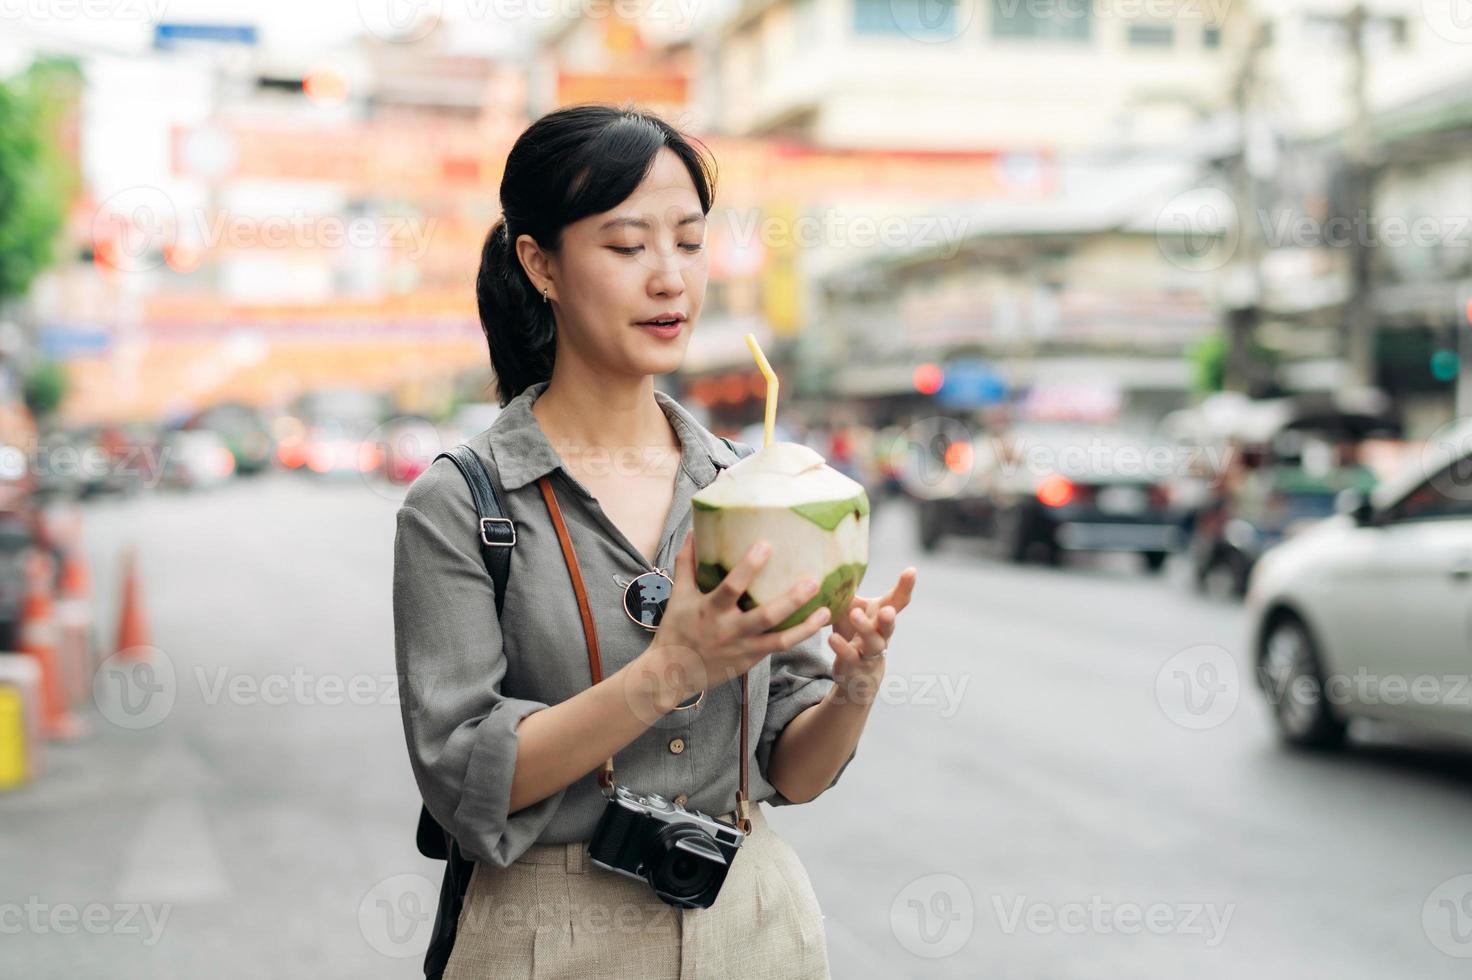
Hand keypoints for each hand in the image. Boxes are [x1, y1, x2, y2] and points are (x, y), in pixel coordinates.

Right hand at [642, 530, 831, 711]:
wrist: (673, 673)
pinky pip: (779, 647)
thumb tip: (693, 530)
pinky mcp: (752, 660)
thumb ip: (687, 563)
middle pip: (765, 616)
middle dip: (791, 600)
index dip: (748, 567)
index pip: (731, 587)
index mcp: (710, 610)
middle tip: (813, 581)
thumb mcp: (679, 595)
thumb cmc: (677, 629)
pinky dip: (799, 636)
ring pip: (780, 640)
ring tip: (826, 610)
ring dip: (805, 627)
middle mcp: (729, 630)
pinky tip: (816, 623)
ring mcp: (744, 648)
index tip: (766, 545)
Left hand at [829, 567, 916, 693]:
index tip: (912, 570)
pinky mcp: (855, 666)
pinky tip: (832, 638)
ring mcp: (870, 652)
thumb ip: (846, 592)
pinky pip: (850, 657)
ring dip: (865, 629)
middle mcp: (881, 634)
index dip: (906, 587)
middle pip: (889, 626)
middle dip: (889, 617)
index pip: (899, 601)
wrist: (856, 673)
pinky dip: (841, 648)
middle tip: (887, 609)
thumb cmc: (854, 633)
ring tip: (855, 614)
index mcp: (882, 617)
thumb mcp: (851, 609)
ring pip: (873, 642)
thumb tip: (831, 564)